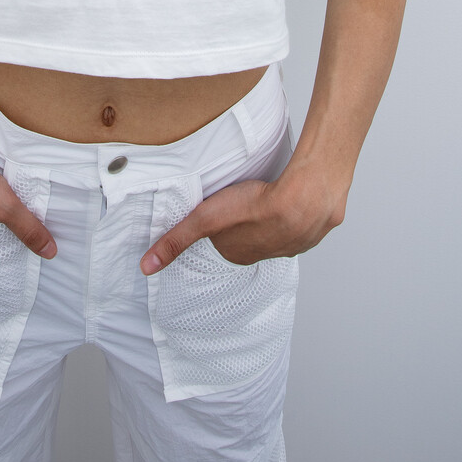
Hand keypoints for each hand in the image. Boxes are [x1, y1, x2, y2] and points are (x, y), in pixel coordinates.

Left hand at [139, 163, 348, 274]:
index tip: (223, 205)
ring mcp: (295, 242)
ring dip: (276, 214)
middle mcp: (269, 254)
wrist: (306, 195)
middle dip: (248, 219)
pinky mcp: (315, 227)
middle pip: (251, 234)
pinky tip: (294, 193)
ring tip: (270, 194)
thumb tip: (146, 267)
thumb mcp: (204, 220)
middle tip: (246, 197)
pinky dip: (299, 208)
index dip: (222, 220)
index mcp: (242, 254)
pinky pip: (304, 219)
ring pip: (279, 228)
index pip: (226, 238)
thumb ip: (176, 240)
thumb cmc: (256, 205)